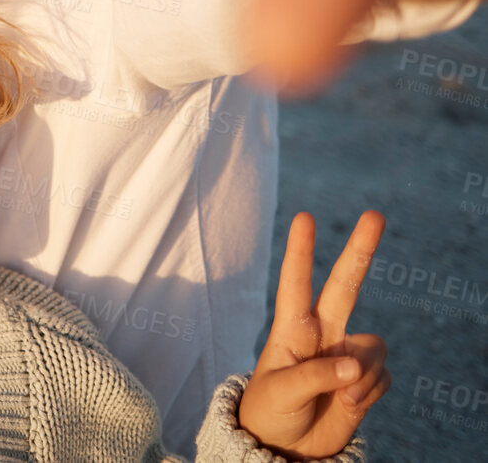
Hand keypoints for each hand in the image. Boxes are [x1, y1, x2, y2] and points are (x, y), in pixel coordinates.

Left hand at [239, 211, 389, 457]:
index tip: (305, 217)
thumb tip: (353, 366)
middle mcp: (322, 333)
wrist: (286, 447)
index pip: (295, 283)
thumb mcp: (280, 392)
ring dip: (363, 374)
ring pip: (373, 346)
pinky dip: (370, 394)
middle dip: (360, 250)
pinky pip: (383, 377)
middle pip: (345, 285)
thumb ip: (315, 375)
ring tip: (342, 397)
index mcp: (291, 329)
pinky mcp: (366, 379)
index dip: (301, 251)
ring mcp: (346, 354)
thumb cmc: (270, 410)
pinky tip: (348, 406)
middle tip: (375, 214)